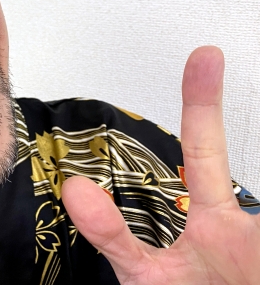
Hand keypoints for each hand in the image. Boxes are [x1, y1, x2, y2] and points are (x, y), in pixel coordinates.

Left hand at [61, 46, 259, 283]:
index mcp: (211, 226)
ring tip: (235, 248)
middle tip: (207, 55)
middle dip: (211, 107)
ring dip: (249, 232)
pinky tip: (244, 252)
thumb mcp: (146, 276)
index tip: (204, 57)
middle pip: (226, 159)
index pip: (204, 155)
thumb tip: (75, 190)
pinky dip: (254, 243)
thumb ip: (112, 235)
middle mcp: (241, 229)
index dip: (202, 105)